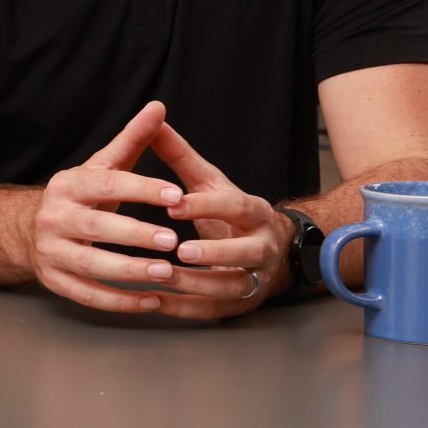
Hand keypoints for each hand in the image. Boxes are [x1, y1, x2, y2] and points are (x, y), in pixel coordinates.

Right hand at [28, 102, 191, 313]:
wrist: (25, 229)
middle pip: (96, 228)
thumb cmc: (79, 196)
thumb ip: (132, 139)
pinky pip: (87, 296)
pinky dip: (119, 301)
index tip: (177, 195)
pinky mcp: (54, 281)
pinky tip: (151, 300)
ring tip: (165, 272)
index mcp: (68, 185)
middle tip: (173, 240)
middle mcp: (54, 217)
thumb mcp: (102, 166)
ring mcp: (51, 252)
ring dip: (129, 272)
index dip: (142, 190)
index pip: (107, 185)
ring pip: (91, 266)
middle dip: (135, 235)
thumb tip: (159, 107)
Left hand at [153, 121, 290, 319]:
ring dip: (198, 284)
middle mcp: (262, 246)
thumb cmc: (230, 212)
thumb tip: (154, 119)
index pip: (235, 206)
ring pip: (232, 285)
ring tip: (163, 277)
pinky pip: (215, 309)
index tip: (173, 203)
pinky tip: (156, 301)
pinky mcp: (242, 303)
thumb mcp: (211, 182)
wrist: (273, 250)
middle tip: (180, 250)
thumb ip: (182, 156)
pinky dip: (185, 307)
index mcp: (254, 211)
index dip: (206, 205)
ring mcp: (256, 277)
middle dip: (215, 251)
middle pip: (245, 251)